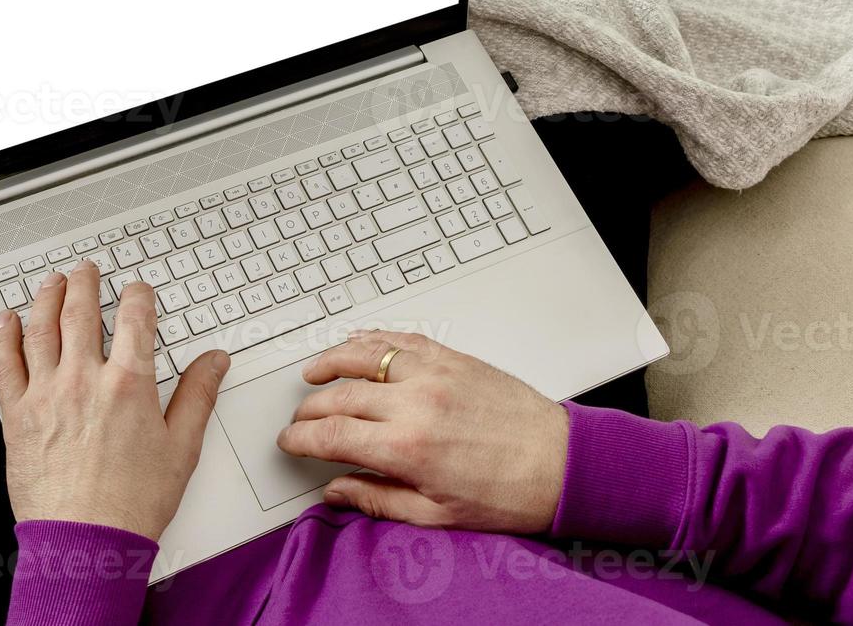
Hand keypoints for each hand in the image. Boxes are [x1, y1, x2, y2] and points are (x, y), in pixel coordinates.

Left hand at [0, 260, 230, 540]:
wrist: (85, 543)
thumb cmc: (132, 503)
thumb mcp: (182, 447)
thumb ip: (198, 396)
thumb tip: (214, 361)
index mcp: (129, 384)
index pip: (134, 318)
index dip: (137, 295)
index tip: (138, 291)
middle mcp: (84, 380)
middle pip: (80, 312)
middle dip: (85, 283)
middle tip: (86, 270)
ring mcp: (46, 395)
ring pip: (41, 328)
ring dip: (46, 297)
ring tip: (51, 282)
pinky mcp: (16, 415)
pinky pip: (5, 363)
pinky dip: (4, 336)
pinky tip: (7, 320)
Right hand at [277, 329, 567, 533]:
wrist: (561, 463)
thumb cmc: (509, 493)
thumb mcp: (436, 514)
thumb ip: (377, 499)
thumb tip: (337, 491)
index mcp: (407, 448)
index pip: (330, 435)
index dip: (300, 438)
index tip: (291, 441)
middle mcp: (415, 403)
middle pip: (339, 395)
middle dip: (309, 407)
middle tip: (301, 419)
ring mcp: (434, 373)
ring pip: (363, 354)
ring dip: (330, 361)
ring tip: (314, 373)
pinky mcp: (453, 357)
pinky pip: (400, 338)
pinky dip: (372, 338)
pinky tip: (358, 344)